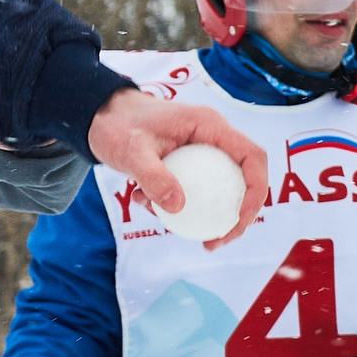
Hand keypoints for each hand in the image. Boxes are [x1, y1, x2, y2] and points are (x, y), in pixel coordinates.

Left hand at [86, 88, 267, 247]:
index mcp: (209, 125)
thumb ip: (153, 176)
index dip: (256, 190)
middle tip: (216, 242)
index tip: (239, 220)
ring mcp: (201, 151)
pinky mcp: (188, 164)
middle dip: (237, 215)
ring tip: (182, 233)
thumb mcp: (131, 150)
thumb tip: (178, 208)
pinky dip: (175, 204)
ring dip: (205, 215)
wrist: (99, 115)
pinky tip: (145, 205)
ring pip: (220, 189)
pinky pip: (194, 190)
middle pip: (244, 178)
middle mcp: (212, 137)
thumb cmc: (116, 124)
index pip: (253, 157)